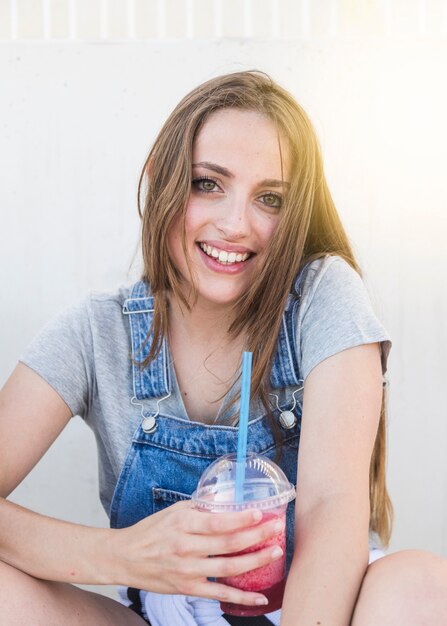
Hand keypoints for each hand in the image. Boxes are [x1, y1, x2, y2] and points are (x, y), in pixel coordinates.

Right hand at [110, 500, 283, 606]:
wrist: (126, 557)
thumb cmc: (152, 530)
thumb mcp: (175, 511)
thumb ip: (201, 505)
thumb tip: (227, 496)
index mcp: (184, 523)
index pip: (218, 521)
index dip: (242, 519)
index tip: (261, 513)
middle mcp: (186, 547)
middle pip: (228, 543)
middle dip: (257, 536)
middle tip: (277, 529)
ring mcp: (187, 570)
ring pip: (228, 568)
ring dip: (255, 561)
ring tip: (275, 553)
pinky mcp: (188, 588)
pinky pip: (219, 594)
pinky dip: (241, 596)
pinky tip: (261, 596)